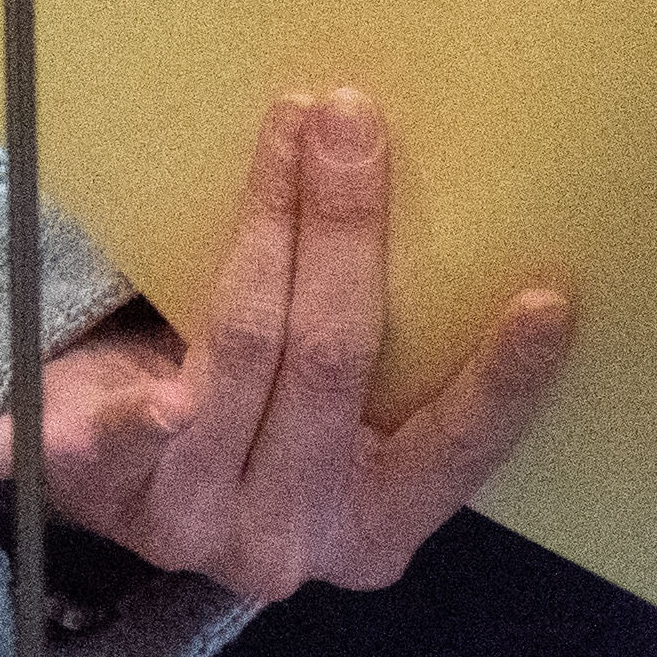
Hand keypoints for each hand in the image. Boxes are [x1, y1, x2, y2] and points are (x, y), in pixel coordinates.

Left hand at [32, 86, 572, 599]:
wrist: (110, 482)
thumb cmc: (259, 420)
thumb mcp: (343, 415)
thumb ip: (393, 357)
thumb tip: (457, 203)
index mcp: (376, 527)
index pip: (455, 449)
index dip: (501, 379)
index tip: (546, 297)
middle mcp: (294, 538)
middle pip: (330, 365)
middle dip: (347, 231)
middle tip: (354, 119)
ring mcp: (201, 523)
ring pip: (243, 354)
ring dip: (268, 226)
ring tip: (289, 129)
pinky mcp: (111, 496)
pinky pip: (126, 441)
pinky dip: (140, 421)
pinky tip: (162, 403)